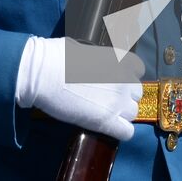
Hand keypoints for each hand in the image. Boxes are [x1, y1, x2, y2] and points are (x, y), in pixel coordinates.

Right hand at [15, 36, 143, 140]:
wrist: (43, 74)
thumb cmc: (55, 57)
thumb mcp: (82, 48)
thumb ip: (96, 57)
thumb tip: (91, 61)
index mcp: (117, 59)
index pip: (138, 68)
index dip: (127, 76)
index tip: (116, 81)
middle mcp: (122, 79)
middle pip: (136, 93)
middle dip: (124, 96)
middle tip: (106, 99)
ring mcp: (116, 101)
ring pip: (133, 113)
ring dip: (121, 114)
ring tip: (104, 113)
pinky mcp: (107, 121)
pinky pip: (127, 132)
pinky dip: (119, 132)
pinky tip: (107, 128)